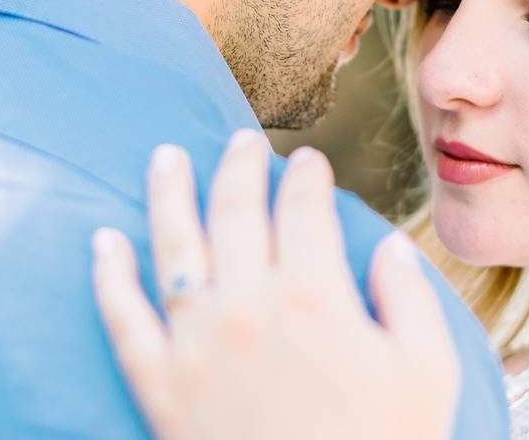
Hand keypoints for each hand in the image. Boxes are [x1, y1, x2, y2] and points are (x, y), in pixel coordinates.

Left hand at [91, 130, 459, 439]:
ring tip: (166, 156)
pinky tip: (101, 243)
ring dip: (169, 194)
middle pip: (237, 213)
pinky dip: (109, 277)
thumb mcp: (427, 375)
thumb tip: (390, 248)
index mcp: (315, 298)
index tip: (308, 162)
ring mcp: (196, 345)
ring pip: (174, 247)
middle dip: (240, 168)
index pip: (304, 210)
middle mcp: (247, 307)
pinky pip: (123, 320)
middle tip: (241, 142)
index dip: (306, 178)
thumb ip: (411, 301)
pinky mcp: (160, 386)